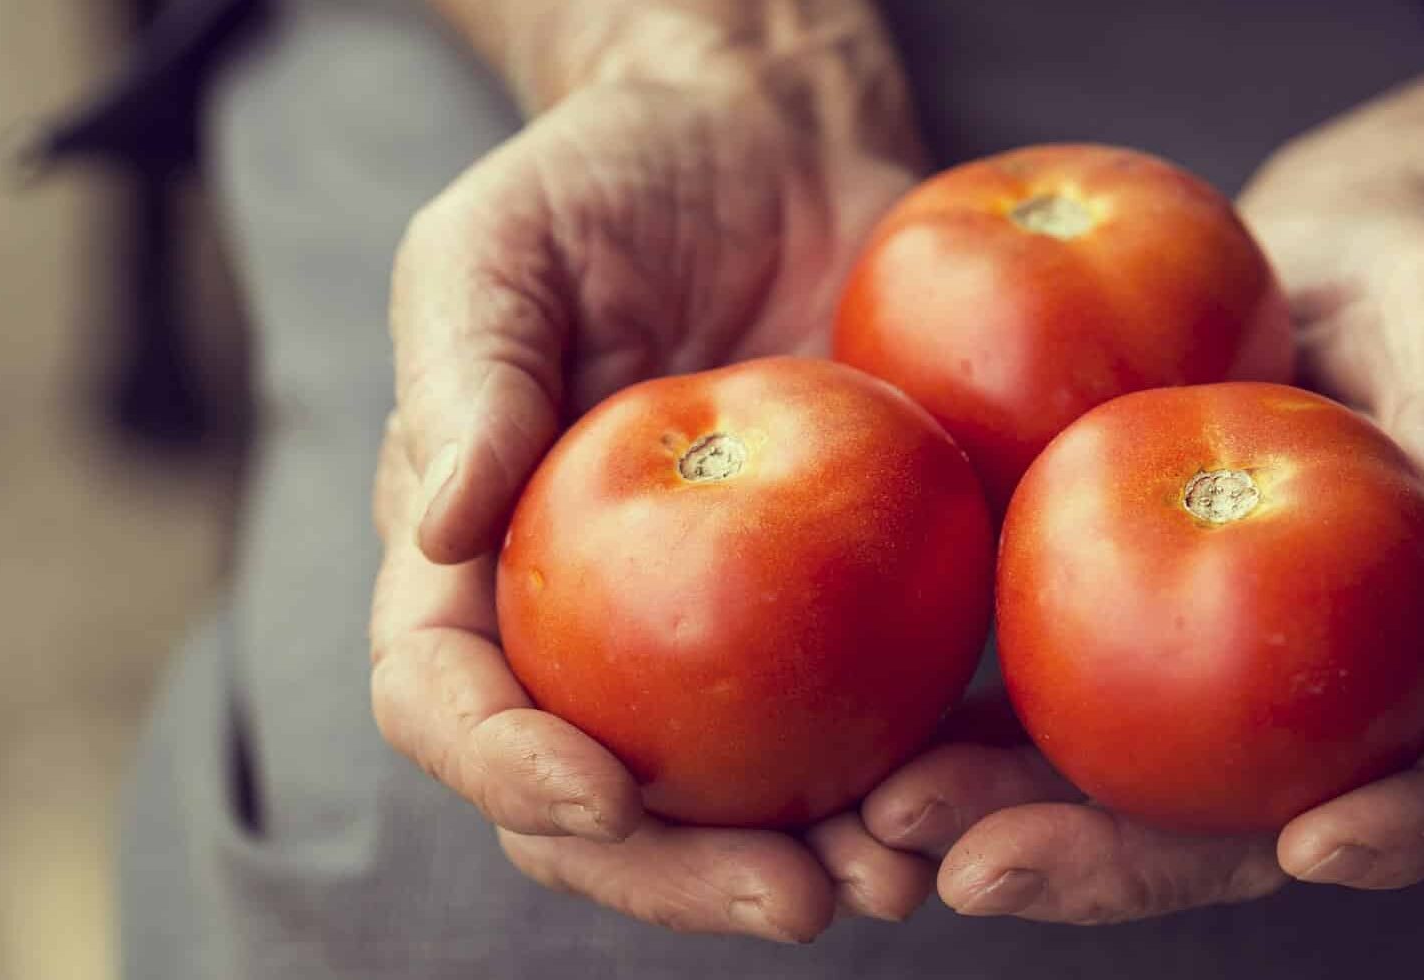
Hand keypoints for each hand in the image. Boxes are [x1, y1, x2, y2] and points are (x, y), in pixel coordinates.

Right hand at [368, 70, 931, 942]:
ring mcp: (723, 629)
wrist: (769, 139)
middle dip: (683, 873)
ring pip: (746, 792)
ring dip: (816, 858)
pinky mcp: (848, 600)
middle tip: (792, 898)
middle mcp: (595, 627)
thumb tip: (443, 528)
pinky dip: (923, 769)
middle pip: (605, 800)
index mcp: (478, 562)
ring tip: (900, 881)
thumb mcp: (498, 246)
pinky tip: (980, 795)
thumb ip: (464, 378)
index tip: (598, 794)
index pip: (451, 697)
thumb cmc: (606, 179)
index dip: (507, 768)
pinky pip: (877, 707)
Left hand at [860, 132, 1423, 922]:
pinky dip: (953, 721)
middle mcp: (1319, 699)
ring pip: (1112, 786)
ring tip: (888, 820)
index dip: (1405, 821)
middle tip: (987, 871)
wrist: (1319, 257)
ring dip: (999, 817)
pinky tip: (868, 726)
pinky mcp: (1110, 625)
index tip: (1317, 847)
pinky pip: (1034, 687)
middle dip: (1115, 864)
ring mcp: (1206, 680)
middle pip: (1237, 822)